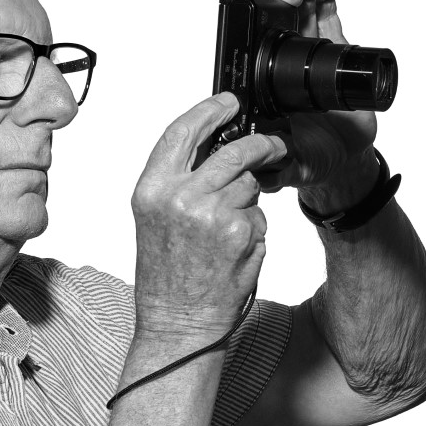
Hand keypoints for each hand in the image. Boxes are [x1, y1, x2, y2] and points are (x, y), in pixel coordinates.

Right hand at [131, 92, 286, 342]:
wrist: (179, 322)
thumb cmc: (166, 277)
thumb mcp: (156, 219)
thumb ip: (179, 181)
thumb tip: (214, 149)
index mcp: (153, 190)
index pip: (183, 131)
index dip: (210, 110)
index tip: (230, 102)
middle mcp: (181, 197)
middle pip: (232, 151)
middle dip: (259, 146)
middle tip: (272, 146)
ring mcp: (214, 214)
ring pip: (250, 184)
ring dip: (250, 200)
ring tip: (229, 231)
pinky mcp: (242, 234)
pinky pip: (260, 217)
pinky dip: (254, 230)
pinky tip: (235, 252)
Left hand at [246, 0, 378, 200]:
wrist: (346, 162)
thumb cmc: (310, 162)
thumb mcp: (288, 167)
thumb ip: (274, 168)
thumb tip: (260, 161)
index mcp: (264, 88)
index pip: (253, 45)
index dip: (255, 20)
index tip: (260, 0)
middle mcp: (283, 68)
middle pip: (278, 22)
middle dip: (281, 0)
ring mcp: (309, 58)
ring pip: (302, 15)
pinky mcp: (336, 55)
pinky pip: (329, 21)